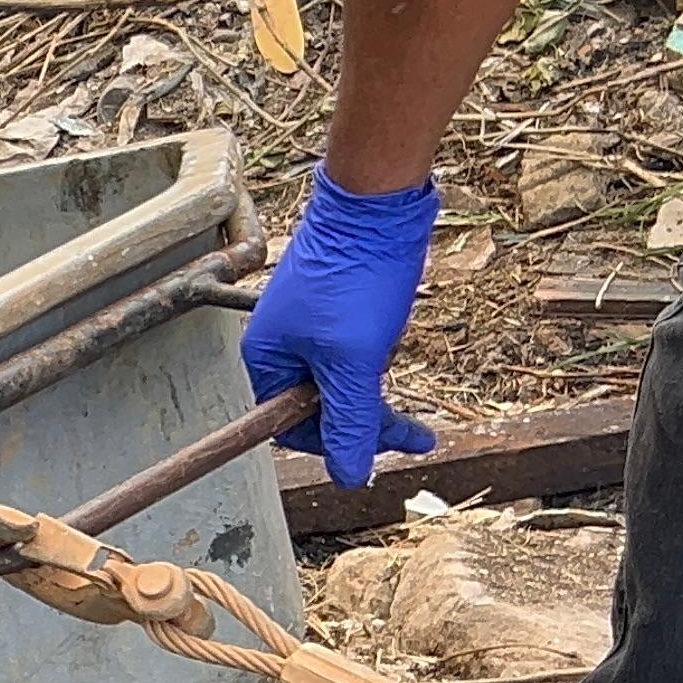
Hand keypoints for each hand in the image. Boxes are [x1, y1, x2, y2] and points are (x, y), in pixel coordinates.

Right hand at [242, 166, 439, 487]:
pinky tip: (397, 345)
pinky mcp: (336, 305)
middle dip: (367, 422)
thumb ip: (350, 422)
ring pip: (342, 380)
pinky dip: (378, 361)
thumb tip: (348, 478)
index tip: (377, 447)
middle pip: (320, 407)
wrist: (376, 204)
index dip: (335, 443)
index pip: (290, 428)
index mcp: (266, 358)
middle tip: (416, 436)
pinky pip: (354, 352)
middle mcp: (281, 344)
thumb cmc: (356, 277)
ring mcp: (309, 324)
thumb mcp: (354, 361)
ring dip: (376, 392)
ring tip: (412, 388)